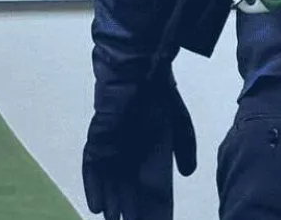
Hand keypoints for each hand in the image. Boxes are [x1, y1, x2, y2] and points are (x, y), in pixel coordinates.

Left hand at [82, 69, 195, 219]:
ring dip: (112, 204)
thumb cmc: (162, 98)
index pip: (154, 191)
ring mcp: (112, 151)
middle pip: (130, 193)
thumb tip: (187, 173)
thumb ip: (185, 149)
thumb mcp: (180, 126)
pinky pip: (93, 169)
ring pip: (110, 185)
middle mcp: (131, 157)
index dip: (156, 209)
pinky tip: (97, 206)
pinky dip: (94, 187)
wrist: (143, 74)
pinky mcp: (98, 142)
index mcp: (153, 158)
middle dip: (132, 212)